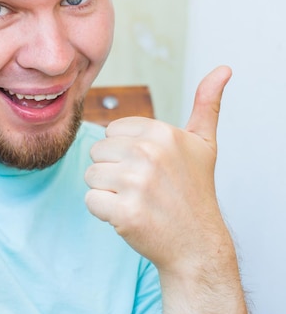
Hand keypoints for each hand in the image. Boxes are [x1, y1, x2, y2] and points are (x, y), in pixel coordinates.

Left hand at [84, 66, 233, 274]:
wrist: (196, 244)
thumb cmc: (194, 192)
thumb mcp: (204, 144)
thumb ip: (206, 104)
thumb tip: (223, 69)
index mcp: (163, 133)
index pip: (111, 132)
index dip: (125, 153)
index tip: (150, 169)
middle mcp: (150, 154)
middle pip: (97, 152)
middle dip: (113, 171)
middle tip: (143, 188)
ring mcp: (137, 184)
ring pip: (91, 176)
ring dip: (108, 192)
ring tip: (137, 201)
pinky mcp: (125, 212)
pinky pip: (91, 201)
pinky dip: (104, 212)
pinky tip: (129, 216)